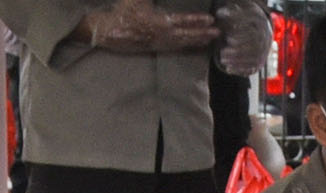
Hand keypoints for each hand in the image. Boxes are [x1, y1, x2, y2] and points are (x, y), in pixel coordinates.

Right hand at [85, 0, 221, 47]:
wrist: (108, 31)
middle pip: (186, 35)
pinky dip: (187, 45)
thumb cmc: (122, 12)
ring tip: (210, 39)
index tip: (210, 20)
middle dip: (202, 33)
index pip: (181, 21)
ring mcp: (159, 43)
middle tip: (218, 33)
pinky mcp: (155, 48)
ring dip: (197, 41)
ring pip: (182, 43)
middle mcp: (161, 35)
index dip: (196, 21)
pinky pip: (175, 47)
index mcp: (157, 22)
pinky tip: (195, 44)